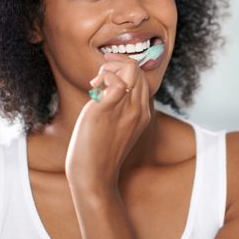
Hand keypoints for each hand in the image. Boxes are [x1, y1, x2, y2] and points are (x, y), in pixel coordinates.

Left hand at [65, 54, 151, 192]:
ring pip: (131, 69)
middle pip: (138, 69)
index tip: (108, 71)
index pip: (142, 77)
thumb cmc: (100, 152)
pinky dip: (104, 76)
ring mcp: (126, 109)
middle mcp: (139, 109)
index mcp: (143, 112)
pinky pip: (115, 80)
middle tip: (100, 75)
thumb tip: (107, 88)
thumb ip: (120, 108)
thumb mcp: (117, 127)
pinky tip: (94, 87)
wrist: (94, 175)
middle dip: (117, 63)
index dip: (125, 68)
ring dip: (111, 67)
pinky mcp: (108, 109)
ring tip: (97, 82)